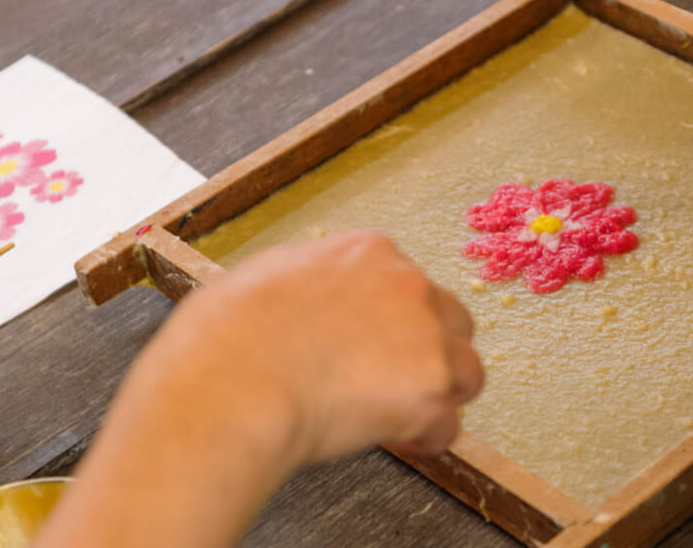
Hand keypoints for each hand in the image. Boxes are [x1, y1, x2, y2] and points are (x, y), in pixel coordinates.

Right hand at [160, 230, 483, 462]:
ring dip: (439, 393)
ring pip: (466, 370)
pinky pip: (448, 424)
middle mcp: (408, 285)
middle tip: (392, 383)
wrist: (231, 383)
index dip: (393, 322)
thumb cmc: (226, 336)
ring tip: (402, 417)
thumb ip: (311, 284)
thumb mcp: (266, 276)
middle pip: (450, 321)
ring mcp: (427, 337)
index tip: (375, 347)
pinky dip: (427, 438)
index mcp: (368, 252)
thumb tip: (309, 305)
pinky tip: (398, 441)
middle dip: (428, 352)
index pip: (408, 285)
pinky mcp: (431, 389)